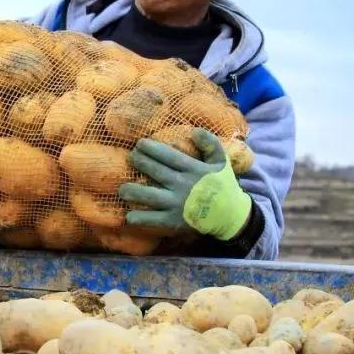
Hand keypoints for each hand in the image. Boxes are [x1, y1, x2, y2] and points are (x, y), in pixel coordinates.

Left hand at [118, 128, 250, 240]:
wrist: (231, 217)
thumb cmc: (223, 186)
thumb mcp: (222, 162)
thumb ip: (211, 144)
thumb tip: (194, 131)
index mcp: (193, 170)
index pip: (169, 156)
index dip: (152, 148)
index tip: (139, 143)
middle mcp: (183, 185)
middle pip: (156, 171)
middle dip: (139, 162)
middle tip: (130, 157)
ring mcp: (177, 204)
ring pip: (150, 196)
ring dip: (133, 191)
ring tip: (122, 189)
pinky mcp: (174, 222)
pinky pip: (153, 220)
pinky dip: (140, 218)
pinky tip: (129, 216)